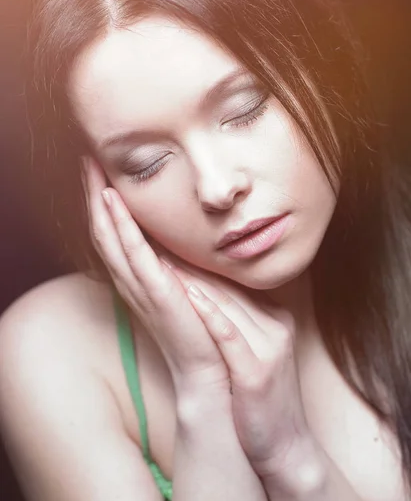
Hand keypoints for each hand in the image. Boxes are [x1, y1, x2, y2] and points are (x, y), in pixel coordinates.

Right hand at [80, 155, 229, 396]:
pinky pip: (134, 254)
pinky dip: (122, 226)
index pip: (115, 234)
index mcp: (139, 279)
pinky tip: (114, 200)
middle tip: (87, 159)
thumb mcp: (186, 288)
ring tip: (92, 170)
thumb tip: (182, 234)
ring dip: (100, 202)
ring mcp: (142, 287)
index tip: (100, 170)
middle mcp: (132, 281)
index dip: (104, 202)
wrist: (209, 372)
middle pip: (104, 230)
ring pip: (111, 238)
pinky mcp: (158, 294)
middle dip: (94, 194)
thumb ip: (178, 263)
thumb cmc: (201, 330)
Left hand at [163, 259, 312, 475]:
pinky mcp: (258, 371)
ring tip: (160, 257)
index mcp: (272, 316)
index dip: (196, 262)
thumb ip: (234, 321)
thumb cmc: (257, 398)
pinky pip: (230, 336)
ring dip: (191, 280)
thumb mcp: (251, 351)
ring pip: (226, 305)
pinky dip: (208, 315)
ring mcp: (270, 347)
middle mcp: (275, 325)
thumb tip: (200, 294)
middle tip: (157, 238)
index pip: (229, 283)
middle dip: (188, 263)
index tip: (168, 242)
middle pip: (225, 288)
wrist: (284, 446)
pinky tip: (187, 296)